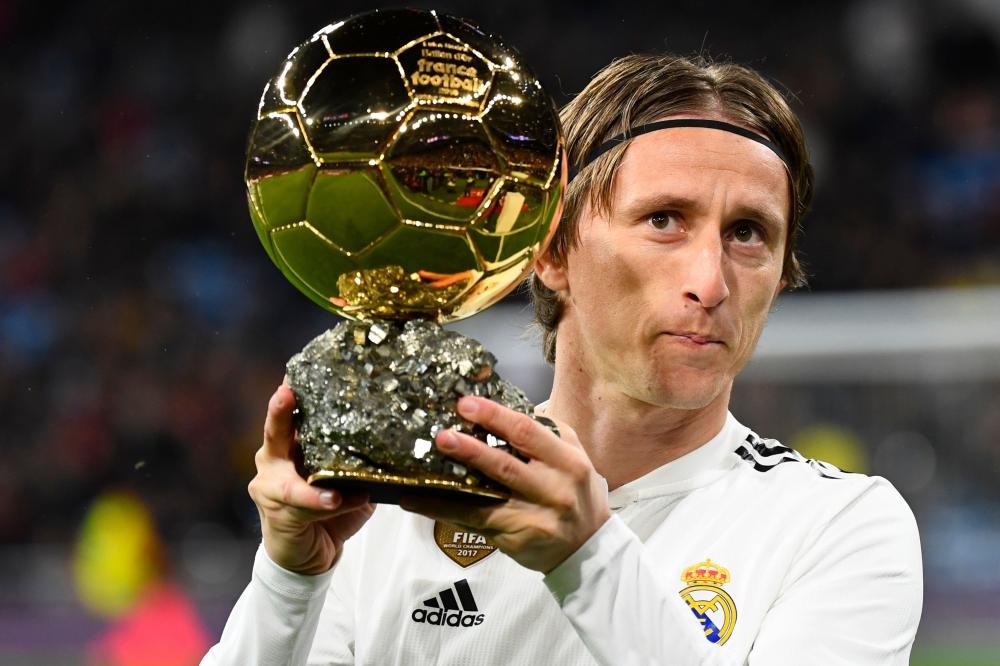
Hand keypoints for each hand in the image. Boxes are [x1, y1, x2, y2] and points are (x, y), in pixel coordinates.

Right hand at [248, 384, 374, 574]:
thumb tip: (393, 437)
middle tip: (286, 393)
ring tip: (333, 482)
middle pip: (275, 431)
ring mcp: (270, 486)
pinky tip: (334, 499)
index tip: (299, 369)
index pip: (293, 413)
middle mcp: (274, 460)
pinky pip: (300, 503)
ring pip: (290, 476)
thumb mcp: (349, 479)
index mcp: (292, 445)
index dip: (295, 391)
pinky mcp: (277, 512)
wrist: (308, 555)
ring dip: (313, 478)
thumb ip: (360, 460)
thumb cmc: (329, 511)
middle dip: (280, 412)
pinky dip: (320, 501)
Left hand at [401, 396, 610, 572]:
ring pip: (484, 500)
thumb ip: (543, 433)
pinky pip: (475, 521)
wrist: (588, 546)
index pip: (527, 433)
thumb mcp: (572, 456)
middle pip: (505, 466)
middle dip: (471, 451)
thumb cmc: (575, 491)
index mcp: (567, 461)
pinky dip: (444, 511)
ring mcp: (533, 518)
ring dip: (449, 486)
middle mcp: (552, 490)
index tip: (466, 404)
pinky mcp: (515, 539)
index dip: (495, 417)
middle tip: (442, 436)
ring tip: (419, 473)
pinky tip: (418, 501)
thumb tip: (498, 410)